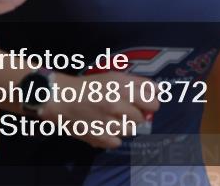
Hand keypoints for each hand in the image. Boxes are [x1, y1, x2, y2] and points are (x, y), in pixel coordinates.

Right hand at [38, 71, 159, 148]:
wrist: (61, 99)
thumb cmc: (88, 86)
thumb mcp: (113, 77)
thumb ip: (137, 83)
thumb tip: (158, 91)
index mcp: (121, 86)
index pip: (152, 100)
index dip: (151, 102)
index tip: (145, 103)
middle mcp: (116, 104)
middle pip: (142, 117)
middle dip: (136, 114)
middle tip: (123, 110)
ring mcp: (108, 122)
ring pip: (131, 130)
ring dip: (125, 125)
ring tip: (112, 118)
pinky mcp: (100, 137)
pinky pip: (117, 142)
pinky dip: (113, 137)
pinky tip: (105, 128)